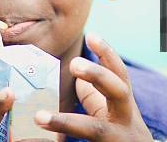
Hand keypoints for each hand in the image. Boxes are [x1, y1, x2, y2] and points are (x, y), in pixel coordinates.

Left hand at [33, 33, 152, 141]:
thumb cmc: (122, 136)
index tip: (92, 35)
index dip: (108, 54)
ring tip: (39, 117)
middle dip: (98, 76)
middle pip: (119, 92)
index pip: (119, 74)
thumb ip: (96, 97)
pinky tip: (42, 133)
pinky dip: (62, 137)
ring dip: (66, 122)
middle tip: (73, 63)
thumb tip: (78, 80)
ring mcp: (118, 141)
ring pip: (95, 129)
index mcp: (125, 105)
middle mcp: (127, 121)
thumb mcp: (112, 113)